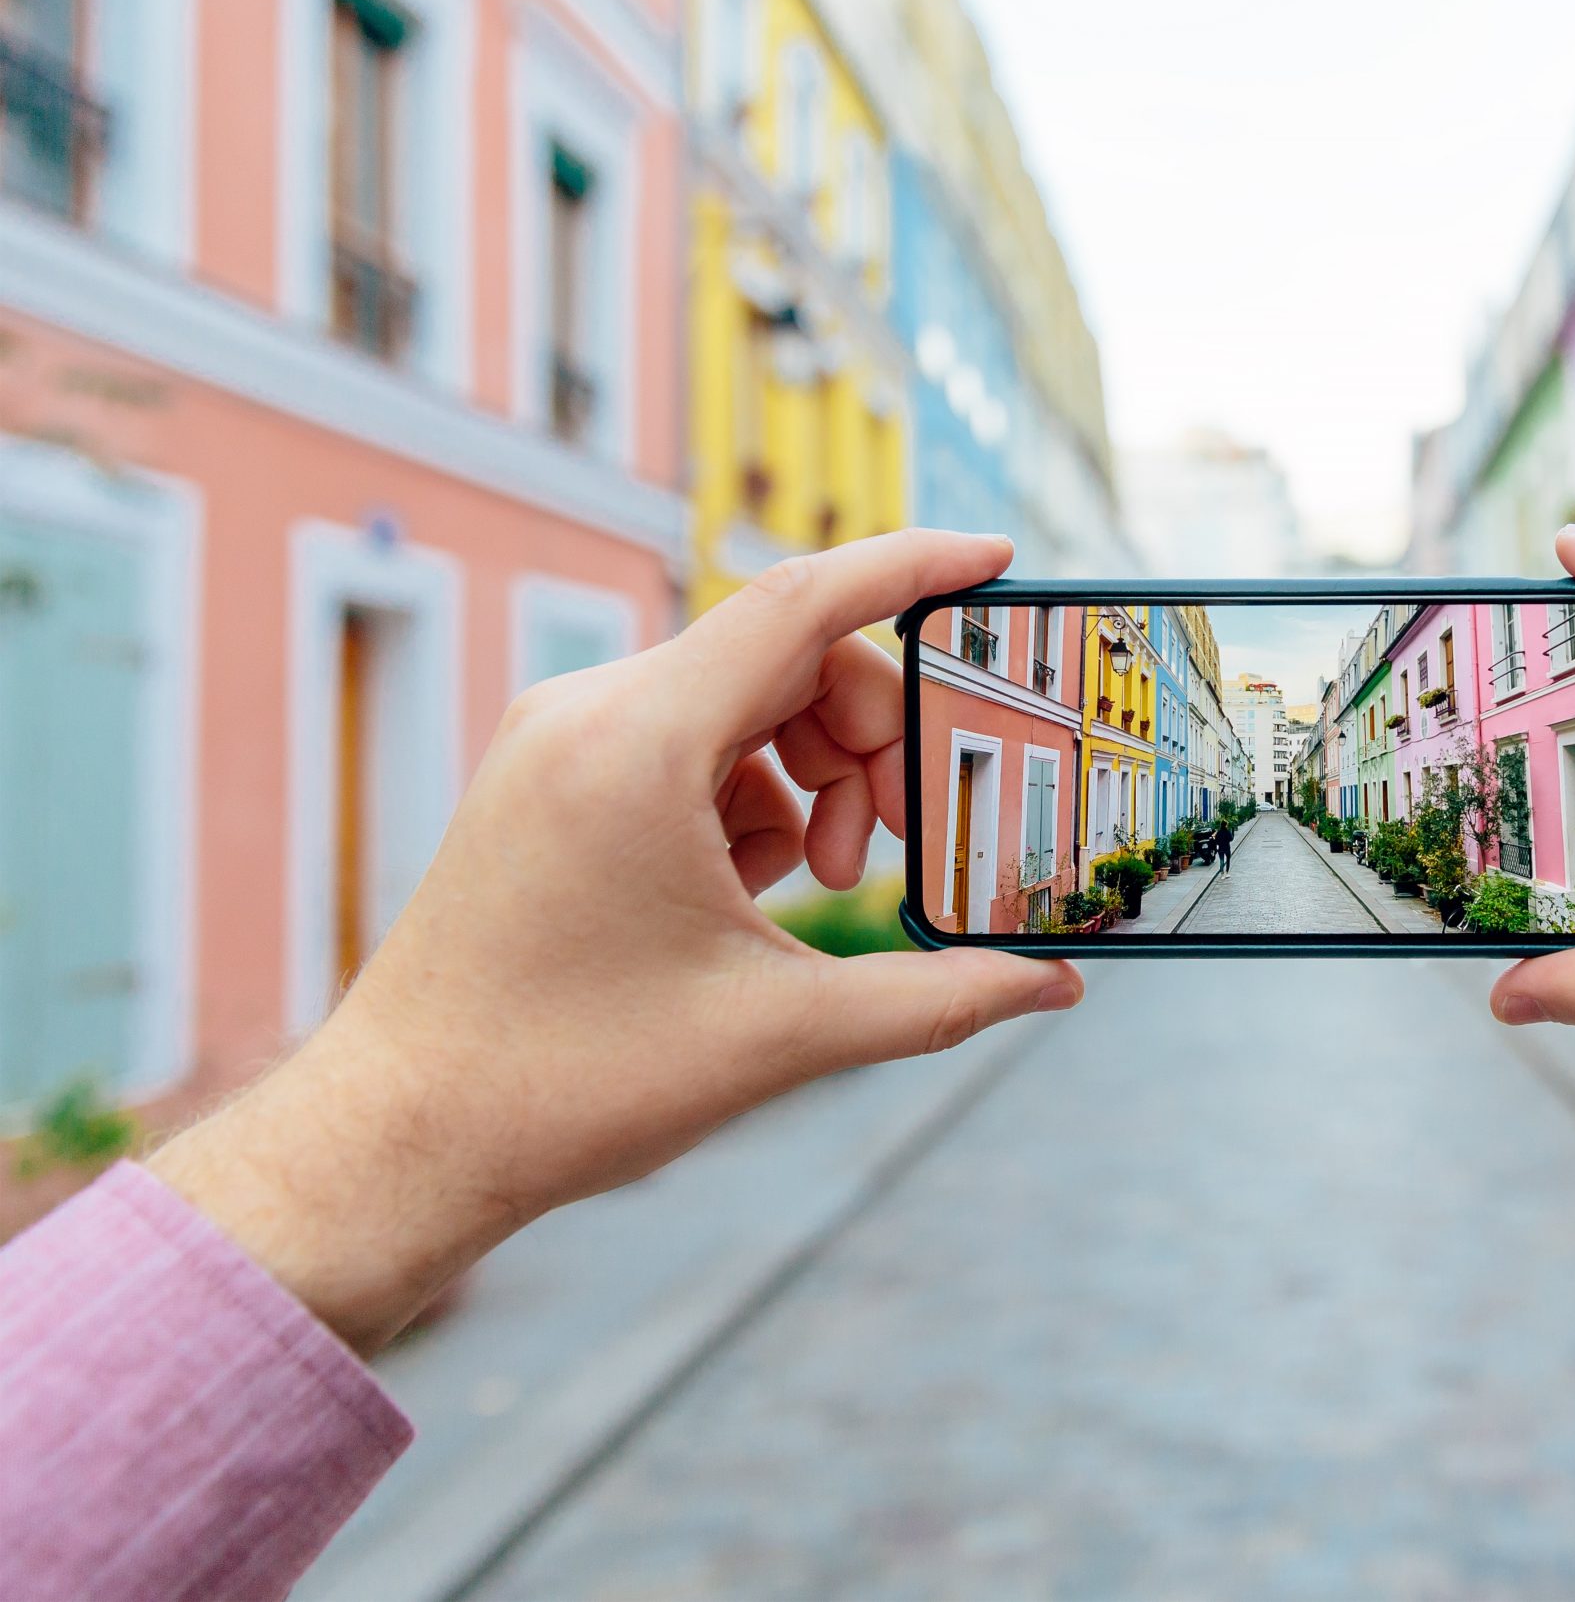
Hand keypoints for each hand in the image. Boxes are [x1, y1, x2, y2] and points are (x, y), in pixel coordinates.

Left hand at [150, 532, 1080, 1351]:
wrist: (402, 1135)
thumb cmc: (568, 1083)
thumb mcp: (780, 1036)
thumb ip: (935, 998)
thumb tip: (1053, 984)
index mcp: (638, 746)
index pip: (801, 602)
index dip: (911, 567)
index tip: (995, 557)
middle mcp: (588, 713)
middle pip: (786, 654)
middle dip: (871, 738)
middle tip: (894, 849)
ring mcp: (557, 740)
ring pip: (740, 698)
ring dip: (813, 773)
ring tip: (820, 887)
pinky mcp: (546, 778)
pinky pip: (686, 740)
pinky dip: (748, 794)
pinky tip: (750, 892)